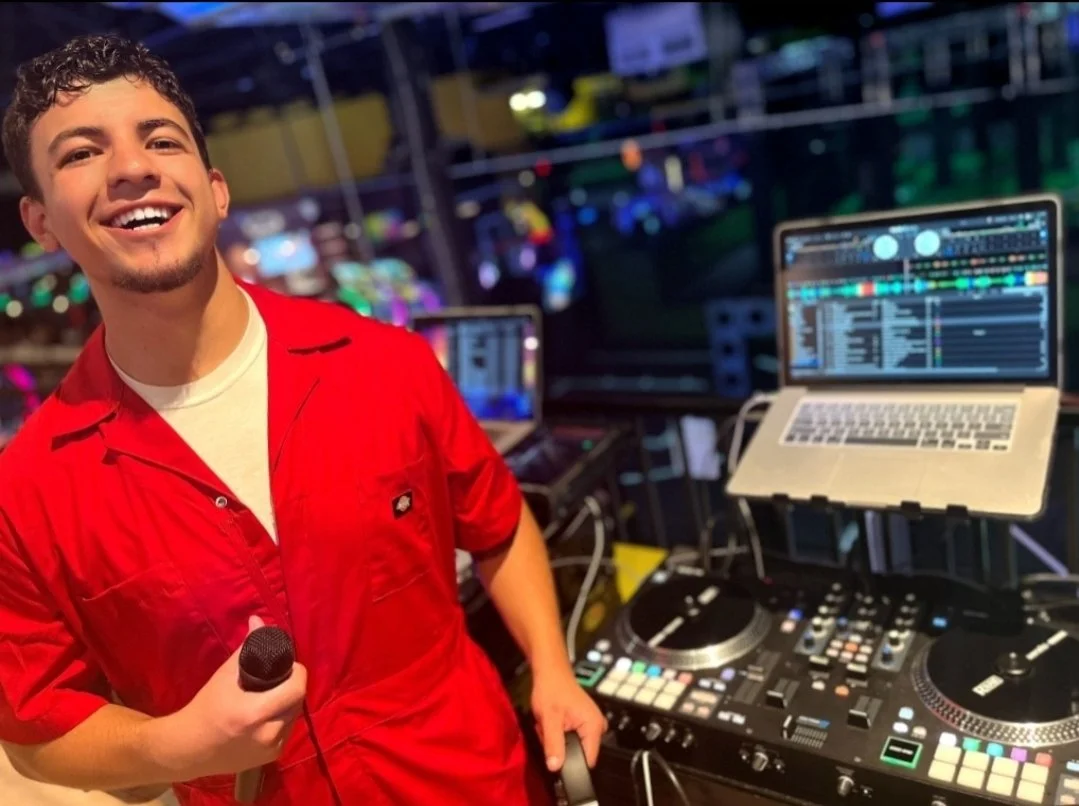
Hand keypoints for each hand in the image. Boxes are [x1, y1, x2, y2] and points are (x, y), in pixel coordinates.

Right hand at [155, 616, 307, 780]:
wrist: (188, 748)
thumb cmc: (205, 708)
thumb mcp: (225, 676)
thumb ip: (247, 648)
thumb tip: (258, 621)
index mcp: (255, 714)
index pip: (297, 688)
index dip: (297, 672)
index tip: (288, 665)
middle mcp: (268, 734)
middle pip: (298, 701)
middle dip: (293, 686)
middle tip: (279, 678)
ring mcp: (271, 748)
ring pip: (294, 716)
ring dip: (288, 703)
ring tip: (273, 694)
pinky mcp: (272, 757)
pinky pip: (287, 730)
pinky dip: (282, 718)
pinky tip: (268, 712)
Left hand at [531, 664, 607, 772]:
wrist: (551, 672)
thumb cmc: (552, 689)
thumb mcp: (549, 719)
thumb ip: (553, 744)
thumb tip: (555, 767)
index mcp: (594, 727)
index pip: (587, 761)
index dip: (571, 763)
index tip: (556, 753)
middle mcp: (597, 727)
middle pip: (578, 754)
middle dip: (560, 747)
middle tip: (549, 731)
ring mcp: (591, 725)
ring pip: (572, 747)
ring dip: (558, 740)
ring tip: (550, 724)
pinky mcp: (583, 723)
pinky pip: (571, 738)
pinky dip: (559, 734)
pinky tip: (554, 723)